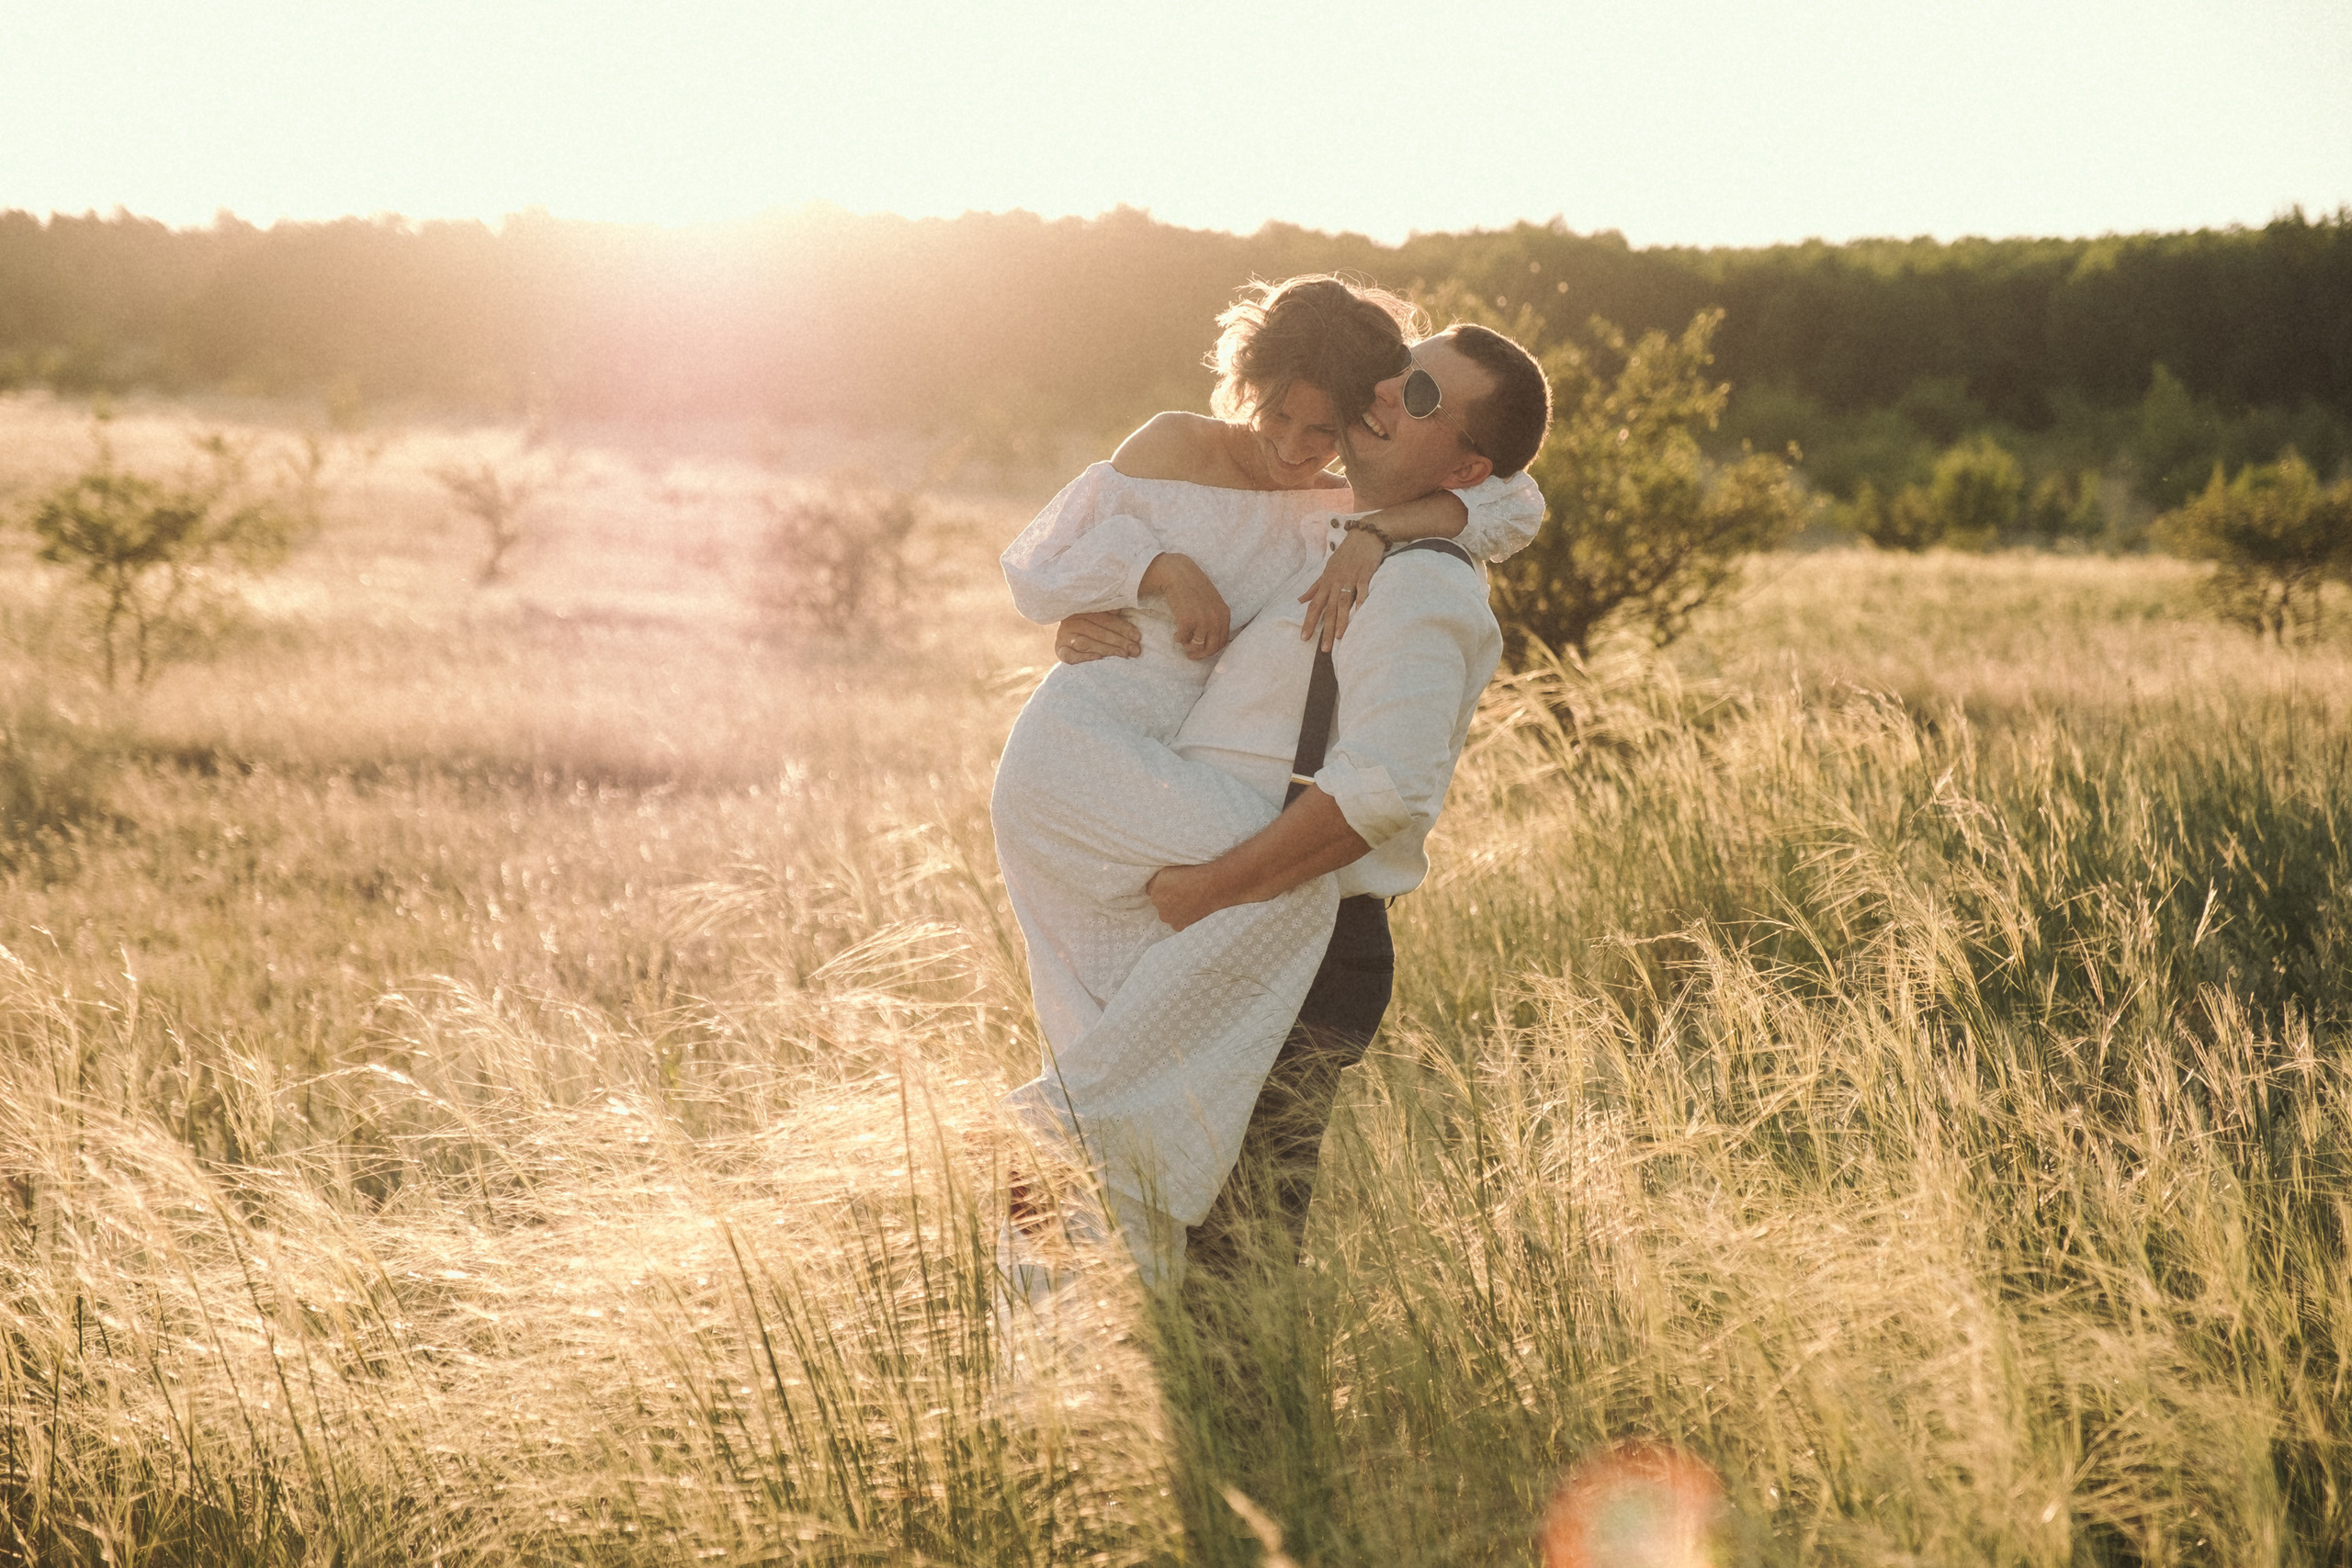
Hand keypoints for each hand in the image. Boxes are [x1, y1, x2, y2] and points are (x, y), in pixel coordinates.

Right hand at [1055, 611, 1139, 662]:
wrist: (1067, 631)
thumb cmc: (1090, 625)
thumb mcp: (1099, 614)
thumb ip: (1109, 611)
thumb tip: (1118, 609)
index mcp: (1083, 610)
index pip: (1106, 619)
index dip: (1123, 628)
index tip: (1137, 637)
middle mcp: (1072, 621)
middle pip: (1098, 632)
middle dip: (1119, 641)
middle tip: (1134, 650)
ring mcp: (1064, 636)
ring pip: (1086, 643)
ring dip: (1106, 649)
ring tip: (1123, 655)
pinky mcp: (1060, 650)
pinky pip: (1070, 656)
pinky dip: (1084, 657)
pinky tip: (1099, 659)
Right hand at [1140, 553, 1229, 659]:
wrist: (1178, 573)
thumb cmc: (1193, 586)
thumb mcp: (1212, 601)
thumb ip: (1215, 617)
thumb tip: (1209, 638)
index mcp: (1224, 614)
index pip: (1222, 641)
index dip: (1211, 650)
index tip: (1201, 652)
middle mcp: (1216, 619)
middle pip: (1211, 648)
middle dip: (1200, 654)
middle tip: (1190, 655)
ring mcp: (1202, 621)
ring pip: (1197, 646)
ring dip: (1188, 646)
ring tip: (1182, 639)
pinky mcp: (1188, 621)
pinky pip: (1183, 640)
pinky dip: (1179, 639)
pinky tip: (1176, 633)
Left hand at [1145, 863, 1215, 931]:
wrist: (1211, 886)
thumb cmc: (1193, 873)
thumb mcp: (1170, 868)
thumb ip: (1159, 879)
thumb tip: (1154, 884)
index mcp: (1153, 890)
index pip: (1153, 890)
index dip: (1163, 887)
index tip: (1173, 886)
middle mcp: (1157, 905)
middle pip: (1160, 903)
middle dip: (1168, 899)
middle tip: (1182, 893)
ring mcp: (1167, 917)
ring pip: (1168, 914)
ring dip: (1174, 909)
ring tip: (1189, 901)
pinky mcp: (1177, 926)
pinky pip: (1176, 922)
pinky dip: (1182, 918)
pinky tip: (1192, 909)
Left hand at [1298, 529, 1382, 648]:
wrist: (1364, 536)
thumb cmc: (1346, 554)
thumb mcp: (1327, 569)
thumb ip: (1315, 586)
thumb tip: (1300, 600)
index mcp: (1326, 582)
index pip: (1314, 605)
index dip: (1308, 622)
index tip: (1304, 638)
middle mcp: (1336, 582)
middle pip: (1328, 609)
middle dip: (1324, 629)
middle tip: (1323, 648)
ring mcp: (1350, 578)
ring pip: (1343, 603)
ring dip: (1341, 620)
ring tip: (1338, 637)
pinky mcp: (1365, 574)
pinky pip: (1363, 590)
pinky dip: (1362, 601)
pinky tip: (1361, 614)